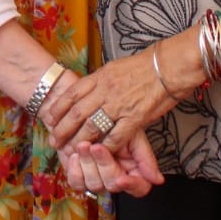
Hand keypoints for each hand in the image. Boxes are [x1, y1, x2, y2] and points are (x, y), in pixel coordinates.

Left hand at [41, 36, 199, 156]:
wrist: (170, 66)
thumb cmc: (146, 66)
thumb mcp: (116, 67)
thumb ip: (101, 80)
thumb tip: (89, 90)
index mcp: (101, 77)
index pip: (72, 93)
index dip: (59, 107)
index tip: (50, 117)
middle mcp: (105, 91)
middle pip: (77, 112)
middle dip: (63, 128)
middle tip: (54, 139)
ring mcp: (119, 105)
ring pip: (91, 126)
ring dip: (78, 141)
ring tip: (69, 150)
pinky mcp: (135, 118)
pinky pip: (115, 136)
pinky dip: (105, 147)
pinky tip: (98, 154)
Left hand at [62, 130, 163, 197]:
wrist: (83, 113)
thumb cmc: (111, 120)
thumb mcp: (132, 133)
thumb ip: (144, 156)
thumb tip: (158, 179)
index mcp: (132, 169)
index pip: (139, 188)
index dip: (131, 186)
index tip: (122, 178)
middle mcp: (115, 176)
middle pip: (113, 185)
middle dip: (104, 165)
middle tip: (96, 146)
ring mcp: (96, 178)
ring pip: (95, 185)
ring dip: (88, 164)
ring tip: (83, 144)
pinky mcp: (78, 176)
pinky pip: (77, 183)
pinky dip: (75, 169)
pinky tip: (74, 154)